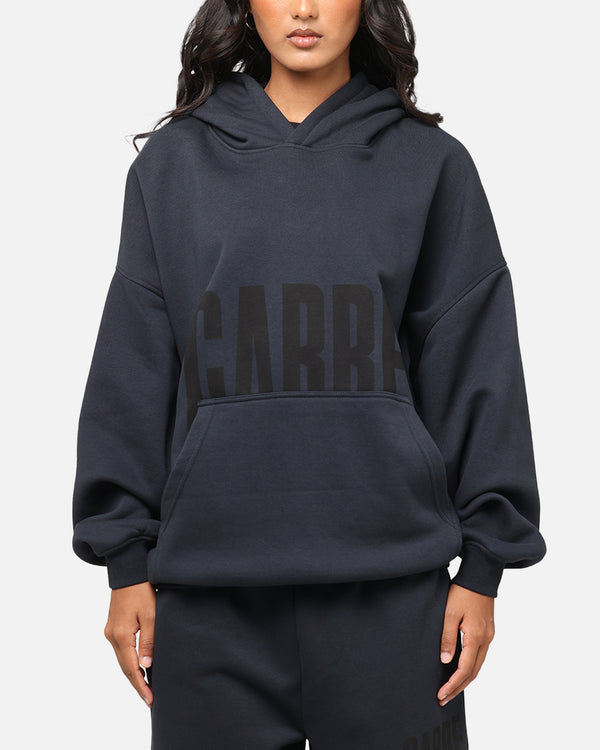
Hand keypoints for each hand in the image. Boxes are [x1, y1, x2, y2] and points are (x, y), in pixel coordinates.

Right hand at [104, 581, 155, 707]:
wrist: (128, 571)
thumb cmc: (142, 589)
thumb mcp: (151, 614)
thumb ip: (149, 640)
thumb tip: (146, 665)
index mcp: (121, 635)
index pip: (131, 668)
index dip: (141, 685)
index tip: (150, 699)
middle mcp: (112, 636)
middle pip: (124, 667)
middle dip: (137, 683)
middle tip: (150, 698)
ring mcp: (110, 631)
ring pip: (122, 659)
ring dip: (133, 673)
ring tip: (146, 686)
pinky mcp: (113, 626)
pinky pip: (121, 650)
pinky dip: (129, 661)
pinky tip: (139, 666)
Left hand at [437, 582, 494, 705]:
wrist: (479, 576)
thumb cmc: (462, 592)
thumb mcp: (449, 613)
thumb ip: (447, 637)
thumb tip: (446, 662)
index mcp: (476, 637)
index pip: (464, 669)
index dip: (452, 685)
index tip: (441, 695)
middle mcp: (486, 640)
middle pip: (473, 672)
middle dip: (458, 688)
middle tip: (443, 699)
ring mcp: (489, 636)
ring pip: (478, 666)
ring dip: (464, 679)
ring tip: (450, 689)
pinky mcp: (488, 631)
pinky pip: (479, 656)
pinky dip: (470, 667)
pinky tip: (461, 670)